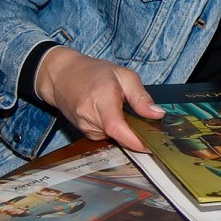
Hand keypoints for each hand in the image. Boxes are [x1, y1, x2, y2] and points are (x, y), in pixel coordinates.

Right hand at [34, 47, 164, 151]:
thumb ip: (141, 97)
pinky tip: (114, 115)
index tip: (150, 147)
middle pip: (118, 135)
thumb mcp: (124, 76)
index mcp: (100, 99)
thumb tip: (157, 114)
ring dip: (125, 129)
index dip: (133, 140)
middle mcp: (89, 117)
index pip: (115, 127)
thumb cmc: (93, 73)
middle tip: (150, 124)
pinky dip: (116, 129)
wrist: (62, 76)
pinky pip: (106, 136)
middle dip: (136, 134)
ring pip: (114, 137)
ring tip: (124, 110)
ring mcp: (84, 127)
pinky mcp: (84, 132)